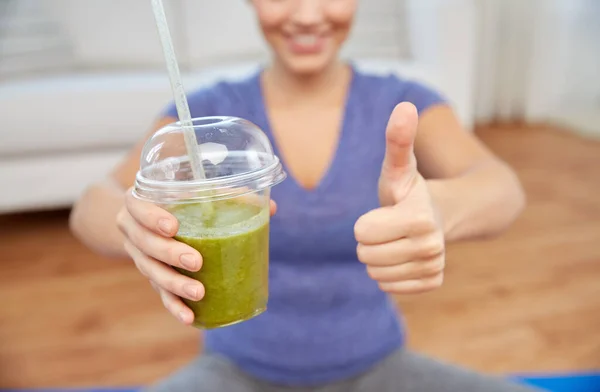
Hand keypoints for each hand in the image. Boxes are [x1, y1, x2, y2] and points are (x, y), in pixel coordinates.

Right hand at [117, 190, 276, 324]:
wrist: (149, 219)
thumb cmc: (181, 200)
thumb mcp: (198, 192)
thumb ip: (230, 196)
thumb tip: (272, 208)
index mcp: (139, 202)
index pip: (137, 206)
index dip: (151, 217)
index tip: (174, 227)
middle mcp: (132, 229)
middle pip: (145, 244)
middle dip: (170, 254)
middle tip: (196, 262)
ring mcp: (138, 255)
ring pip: (151, 272)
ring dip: (174, 285)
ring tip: (198, 293)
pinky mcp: (150, 275)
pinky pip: (159, 293)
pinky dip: (174, 305)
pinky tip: (189, 317)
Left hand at [354, 102, 444, 294]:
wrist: (442, 213)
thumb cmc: (411, 189)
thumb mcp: (399, 166)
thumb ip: (398, 139)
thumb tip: (405, 105)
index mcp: (419, 218)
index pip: (361, 233)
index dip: (366, 221)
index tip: (385, 211)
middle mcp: (431, 247)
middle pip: (366, 256)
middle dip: (370, 240)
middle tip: (389, 226)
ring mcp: (433, 267)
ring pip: (376, 273)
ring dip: (378, 257)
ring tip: (396, 239)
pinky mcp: (432, 282)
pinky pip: (390, 287)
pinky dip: (390, 273)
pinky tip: (403, 255)